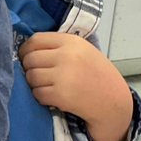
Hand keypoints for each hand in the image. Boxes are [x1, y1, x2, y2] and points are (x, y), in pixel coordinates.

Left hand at [18, 32, 132, 140]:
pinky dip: (40, 96)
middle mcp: (67, 56)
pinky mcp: (61, 95)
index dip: (26, 49)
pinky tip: (52, 96)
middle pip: (30, 59)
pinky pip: (37, 93)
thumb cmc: (95, 74)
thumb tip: (26, 50)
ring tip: (47, 85)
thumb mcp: (82, 50)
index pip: (35, 40)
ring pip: (31, 76)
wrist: (113, 101)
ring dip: (34, 83)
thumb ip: (58, 46)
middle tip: (38, 74)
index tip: (26, 56)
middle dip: (29, 68)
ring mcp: (63, 76)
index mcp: (71, 42)